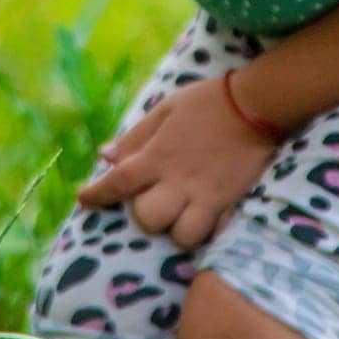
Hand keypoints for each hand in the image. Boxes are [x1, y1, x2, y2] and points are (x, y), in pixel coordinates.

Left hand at [75, 75, 281, 248]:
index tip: (83, 199)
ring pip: (181, 236)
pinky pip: (214, 233)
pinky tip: (205, 219)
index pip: (117, 182)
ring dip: (176, 229)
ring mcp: (205, 196)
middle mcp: (177, 181)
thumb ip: (135, 136)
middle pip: (148, 218)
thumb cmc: (206, 102)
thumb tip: (105, 156)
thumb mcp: (165, 109)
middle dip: (144, 215)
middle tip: (151, 200)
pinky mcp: (230, 204)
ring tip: (180, 215)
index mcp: (157, 156)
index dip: (96, 194)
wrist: (255, 105)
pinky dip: (206, 231)